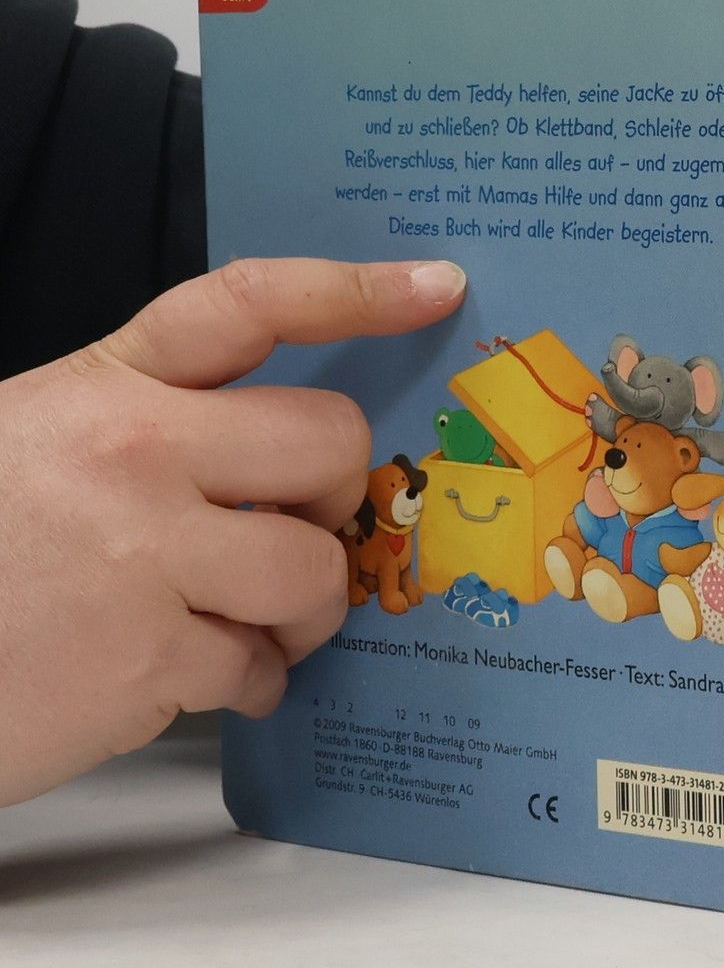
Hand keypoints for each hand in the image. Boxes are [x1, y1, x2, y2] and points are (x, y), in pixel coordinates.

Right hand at [0, 258, 466, 806]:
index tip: (438, 285)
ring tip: (246, 625)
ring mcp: (142, 557)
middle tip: (297, 529)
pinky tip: (191, 677)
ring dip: (300, 610)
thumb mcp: (27, 444)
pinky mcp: (146, 661)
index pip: (247, 305)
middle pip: (329, 442)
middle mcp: (130, 453)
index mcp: (101, 387)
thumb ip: (145, 432)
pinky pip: (259, 666)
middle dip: (336, 496)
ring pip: (314, 569)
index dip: (354, 290)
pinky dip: (243, 682)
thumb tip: (270, 467)